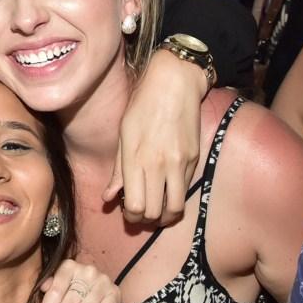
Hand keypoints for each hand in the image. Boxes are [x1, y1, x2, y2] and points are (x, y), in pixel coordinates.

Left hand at [103, 48, 203, 224]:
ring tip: (157, 211)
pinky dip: (175, 198)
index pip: (135, 206)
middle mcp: (159, 166)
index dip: (130, 216)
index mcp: (136, 159)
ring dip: (164, 216)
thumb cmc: (142, 105)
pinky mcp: (195, 160)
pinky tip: (166, 191)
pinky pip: (185, 190)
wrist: (175, 83)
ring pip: (175, 209)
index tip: (127, 212)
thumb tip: (108, 198)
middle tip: (140, 214)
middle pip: (154, 213)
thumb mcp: (123, 134)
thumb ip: (118, 170)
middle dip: (145, 219)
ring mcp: (180, 164)